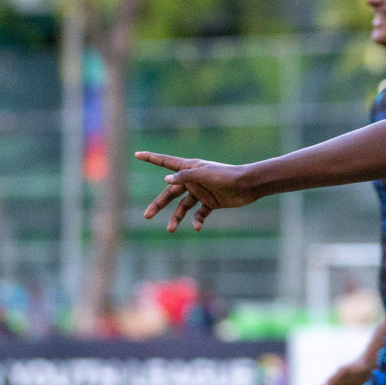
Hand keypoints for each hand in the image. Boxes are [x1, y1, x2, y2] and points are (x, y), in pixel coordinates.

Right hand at [135, 151, 255, 231]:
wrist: (248, 185)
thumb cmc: (226, 176)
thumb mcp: (203, 174)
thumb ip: (185, 177)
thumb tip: (166, 179)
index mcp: (190, 168)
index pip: (166, 162)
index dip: (152, 158)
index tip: (137, 154)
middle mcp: (193, 180)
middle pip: (170, 192)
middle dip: (158, 204)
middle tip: (147, 216)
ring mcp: (202, 192)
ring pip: (183, 206)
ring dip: (177, 217)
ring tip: (171, 230)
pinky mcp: (211, 202)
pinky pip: (200, 213)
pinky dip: (197, 221)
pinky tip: (197, 227)